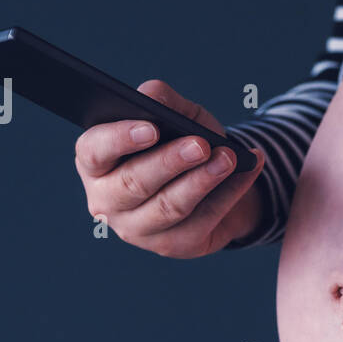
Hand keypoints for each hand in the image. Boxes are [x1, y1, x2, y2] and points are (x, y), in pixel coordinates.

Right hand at [74, 79, 265, 257]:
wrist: (212, 184)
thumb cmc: (181, 143)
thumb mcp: (174, 115)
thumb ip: (160, 100)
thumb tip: (151, 96)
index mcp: (96, 163)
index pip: (94, 152)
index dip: (120, 139)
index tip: (150, 128)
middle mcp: (107, 200)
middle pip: (133, 183)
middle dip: (170, 162)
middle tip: (201, 144)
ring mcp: (137, 229)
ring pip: (169, 206)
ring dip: (202, 180)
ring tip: (229, 158)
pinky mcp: (172, 245)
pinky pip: (202, 221)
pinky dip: (229, 194)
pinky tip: (248, 171)